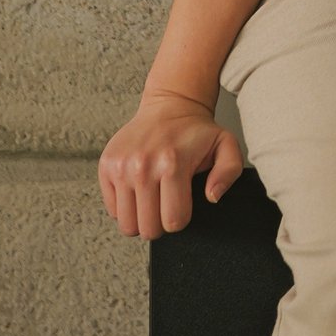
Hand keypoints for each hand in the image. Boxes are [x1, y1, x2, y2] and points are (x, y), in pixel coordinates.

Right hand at [98, 90, 245, 239]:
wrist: (170, 106)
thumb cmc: (197, 131)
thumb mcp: (226, 146)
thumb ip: (228, 173)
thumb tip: (211, 196)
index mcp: (173, 163)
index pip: (173, 221)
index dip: (180, 219)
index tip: (183, 206)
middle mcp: (143, 166)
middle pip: (148, 229)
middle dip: (160, 224)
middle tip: (166, 205)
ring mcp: (121, 167)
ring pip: (127, 225)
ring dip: (141, 219)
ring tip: (152, 201)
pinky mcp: (106, 166)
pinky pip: (112, 209)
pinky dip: (126, 207)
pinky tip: (139, 191)